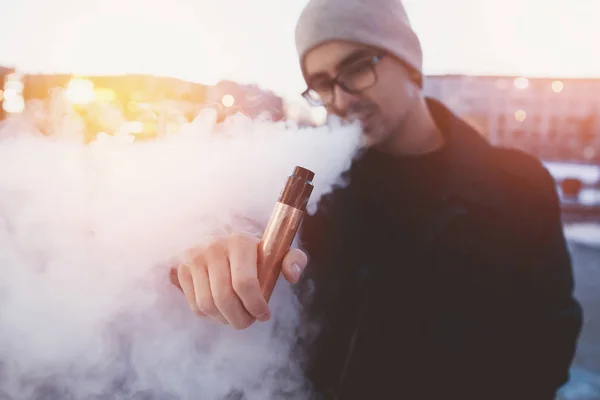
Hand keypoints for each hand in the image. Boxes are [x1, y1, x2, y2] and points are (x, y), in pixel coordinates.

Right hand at [173, 233, 306, 329]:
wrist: (226, 243)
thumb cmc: (257, 254)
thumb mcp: (279, 252)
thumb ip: (294, 260)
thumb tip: (292, 276)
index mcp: (239, 241)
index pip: (244, 283)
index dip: (255, 305)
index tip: (264, 315)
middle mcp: (213, 246)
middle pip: (224, 298)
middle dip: (240, 318)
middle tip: (249, 321)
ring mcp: (194, 257)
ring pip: (207, 305)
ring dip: (224, 319)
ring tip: (237, 317)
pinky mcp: (182, 269)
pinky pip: (195, 305)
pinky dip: (210, 315)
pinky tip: (221, 309)